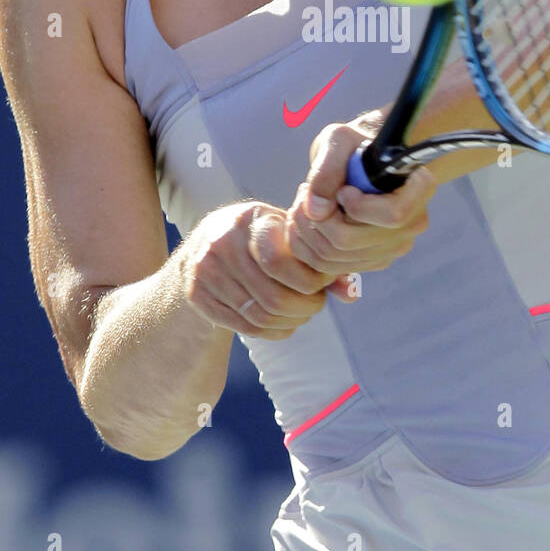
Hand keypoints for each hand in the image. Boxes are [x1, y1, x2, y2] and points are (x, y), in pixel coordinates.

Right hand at [178, 200, 346, 340]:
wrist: (203, 245)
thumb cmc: (259, 237)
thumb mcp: (286, 233)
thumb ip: (319, 257)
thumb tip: (351, 292)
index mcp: (249, 219)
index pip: (282, 262)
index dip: (311, 282)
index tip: (323, 283)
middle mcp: (221, 243)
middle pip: (273, 296)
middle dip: (306, 307)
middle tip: (318, 304)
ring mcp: (205, 271)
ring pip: (260, 316)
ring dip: (291, 321)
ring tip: (303, 313)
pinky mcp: (198, 296)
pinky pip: (245, 327)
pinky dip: (272, 331)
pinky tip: (283, 322)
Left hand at [284, 118, 436, 295]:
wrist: (361, 162)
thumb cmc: (353, 145)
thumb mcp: (338, 141)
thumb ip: (326, 170)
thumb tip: (317, 211)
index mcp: (418, 190)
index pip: (392, 215)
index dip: (358, 206)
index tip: (343, 189)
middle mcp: (411, 225)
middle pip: (350, 241)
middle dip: (315, 219)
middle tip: (303, 194)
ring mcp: (393, 248)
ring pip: (334, 258)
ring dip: (305, 232)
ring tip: (301, 204)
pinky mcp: (372, 261)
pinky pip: (329, 268)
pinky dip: (306, 247)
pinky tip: (305, 221)